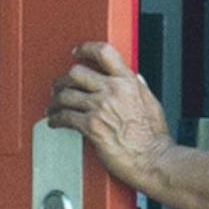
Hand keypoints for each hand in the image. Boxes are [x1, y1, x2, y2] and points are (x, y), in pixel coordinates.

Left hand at [47, 40, 174, 190]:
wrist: (153, 159)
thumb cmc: (154, 137)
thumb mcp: (151, 102)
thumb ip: (138, 87)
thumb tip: (132, 77)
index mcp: (128, 81)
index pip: (104, 52)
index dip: (86, 49)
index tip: (77, 51)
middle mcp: (113, 90)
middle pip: (76, 72)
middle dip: (63, 79)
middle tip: (59, 85)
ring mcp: (100, 107)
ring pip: (66, 94)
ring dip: (55, 101)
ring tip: (53, 106)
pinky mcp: (91, 126)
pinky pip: (65, 117)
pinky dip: (56, 119)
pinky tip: (55, 121)